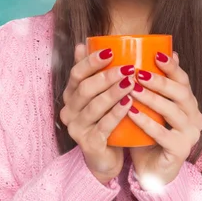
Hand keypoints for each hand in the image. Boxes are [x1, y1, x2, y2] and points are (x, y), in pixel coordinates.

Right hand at [60, 43, 135, 183]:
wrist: (107, 157)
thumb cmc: (105, 120)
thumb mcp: (99, 95)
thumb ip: (94, 71)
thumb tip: (85, 43)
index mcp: (70, 95)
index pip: (76, 74)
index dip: (91, 61)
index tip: (110, 51)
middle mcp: (69, 111)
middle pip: (85, 89)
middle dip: (106, 76)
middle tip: (128, 67)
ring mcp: (77, 129)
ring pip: (94, 107)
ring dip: (114, 93)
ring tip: (132, 82)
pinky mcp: (89, 144)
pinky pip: (103, 126)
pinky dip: (117, 114)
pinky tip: (130, 104)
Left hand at [127, 52, 201, 186]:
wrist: (152, 172)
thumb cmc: (149, 136)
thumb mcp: (150, 109)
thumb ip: (151, 87)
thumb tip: (151, 53)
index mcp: (190, 104)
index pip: (183, 81)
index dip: (172, 67)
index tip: (156, 55)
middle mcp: (195, 118)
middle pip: (180, 93)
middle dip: (159, 81)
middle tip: (138, 72)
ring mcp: (190, 135)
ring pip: (172, 112)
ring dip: (151, 98)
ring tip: (131, 88)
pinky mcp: (180, 151)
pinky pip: (162, 133)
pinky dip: (146, 121)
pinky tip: (130, 111)